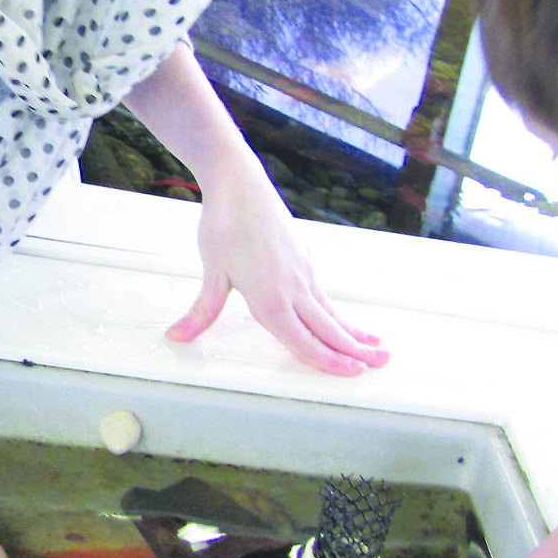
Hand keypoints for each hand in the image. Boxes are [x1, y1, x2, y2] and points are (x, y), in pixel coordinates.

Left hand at [166, 170, 386, 375]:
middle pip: (328, 329)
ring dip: (353, 333)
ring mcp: (302, 273)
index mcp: (270, 299)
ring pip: (331, 312)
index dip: (328, 361)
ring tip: (377, 347)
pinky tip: (343, 320)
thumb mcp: (212, 272)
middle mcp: (293, 289)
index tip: (352, 373)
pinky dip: (338, 313)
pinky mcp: (303, 260)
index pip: (304, 341)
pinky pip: (324, 296)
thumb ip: (202, 311)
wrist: (240, 183)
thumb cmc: (224, 224)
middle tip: (381, 366)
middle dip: (355, 351)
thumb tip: (175, 336)